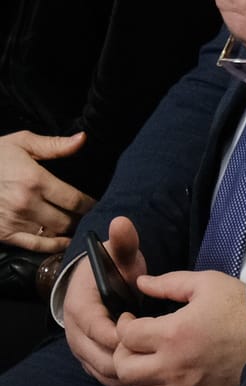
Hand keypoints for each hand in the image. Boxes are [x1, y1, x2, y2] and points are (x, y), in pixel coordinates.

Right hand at [0, 129, 91, 250]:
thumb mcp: (22, 142)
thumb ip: (54, 145)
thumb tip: (83, 139)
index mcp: (34, 181)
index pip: (74, 200)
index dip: (90, 204)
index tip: (97, 204)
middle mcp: (25, 204)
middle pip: (67, 220)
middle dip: (81, 218)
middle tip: (89, 215)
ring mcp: (13, 222)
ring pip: (53, 234)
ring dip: (68, 231)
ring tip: (78, 226)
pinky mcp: (2, 234)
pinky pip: (34, 245)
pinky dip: (52, 246)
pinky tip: (62, 242)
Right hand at [66, 213, 144, 385]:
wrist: (95, 288)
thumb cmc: (112, 271)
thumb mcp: (119, 256)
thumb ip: (124, 243)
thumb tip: (121, 221)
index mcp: (81, 308)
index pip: (99, 329)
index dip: (122, 333)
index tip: (146, 330)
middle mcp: (76, 334)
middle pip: (99, 358)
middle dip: (128, 360)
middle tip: (159, 357)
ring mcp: (82, 351)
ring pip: (102, 373)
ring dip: (128, 377)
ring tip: (158, 373)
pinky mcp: (91, 363)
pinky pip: (105, 381)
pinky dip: (124, 385)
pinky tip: (149, 383)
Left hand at [112, 270, 245, 385]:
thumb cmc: (239, 305)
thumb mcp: (206, 283)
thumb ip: (169, 283)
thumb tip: (140, 284)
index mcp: (172, 333)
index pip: (126, 335)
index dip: (123, 324)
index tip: (132, 319)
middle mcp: (173, 366)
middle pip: (124, 369)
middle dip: (124, 354)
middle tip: (135, 344)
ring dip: (142, 378)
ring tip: (153, 364)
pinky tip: (172, 385)